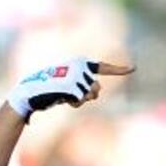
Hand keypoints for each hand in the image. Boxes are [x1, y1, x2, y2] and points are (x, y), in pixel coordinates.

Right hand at [7, 59, 133, 121]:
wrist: (31, 91)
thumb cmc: (50, 90)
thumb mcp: (70, 86)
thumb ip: (86, 86)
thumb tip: (97, 92)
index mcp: (80, 63)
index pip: (102, 67)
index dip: (118, 69)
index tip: (133, 69)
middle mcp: (80, 66)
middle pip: (96, 89)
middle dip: (88, 96)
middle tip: (70, 95)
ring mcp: (77, 75)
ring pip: (90, 95)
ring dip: (79, 100)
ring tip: (64, 95)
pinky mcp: (72, 84)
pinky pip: (81, 100)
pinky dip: (74, 103)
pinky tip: (63, 98)